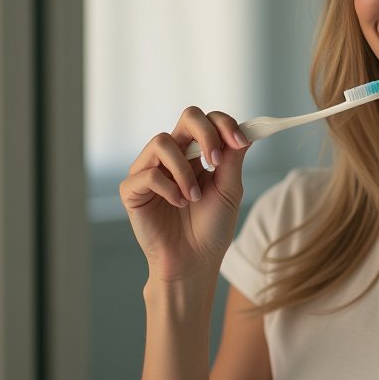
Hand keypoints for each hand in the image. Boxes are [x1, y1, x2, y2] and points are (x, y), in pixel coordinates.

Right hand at [119, 107, 251, 282]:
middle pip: (187, 117)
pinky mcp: (132, 190)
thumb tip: (246, 131)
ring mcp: (150, 170)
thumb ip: (233, 159)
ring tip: (193, 197)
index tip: (241, 141)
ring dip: (184, 170)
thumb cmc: (211, 228)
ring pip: (162, 142)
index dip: (225, 124)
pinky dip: (168, 188)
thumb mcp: (229, 190)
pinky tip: (178, 204)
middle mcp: (172, 156)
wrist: (193, 262)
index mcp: (197, 153)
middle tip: (217, 160)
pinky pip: (147, 174)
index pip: (208, 121)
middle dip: (206, 133)